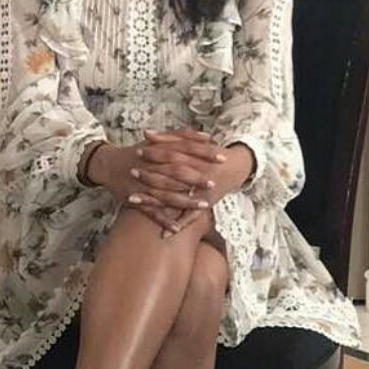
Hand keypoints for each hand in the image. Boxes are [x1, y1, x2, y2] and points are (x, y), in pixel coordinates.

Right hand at [85, 141, 207, 233]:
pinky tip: (176, 228)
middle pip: (177, 172)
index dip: (204, 153)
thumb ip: (184, 136)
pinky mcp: (135, 199)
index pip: (186, 149)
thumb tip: (208, 136)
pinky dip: (163, 220)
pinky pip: (150, 212)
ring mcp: (143, 185)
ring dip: (185, 201)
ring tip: (204, 205)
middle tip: (214, 183)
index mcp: (160, 150)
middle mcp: (151, 167)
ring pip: (166, 194)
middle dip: (196, 178)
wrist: (108, 164)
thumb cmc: (139, 151)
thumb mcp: (160, 140)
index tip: (222, 157)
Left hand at [130, 129, 253, 236]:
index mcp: (200, 159)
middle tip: (132, 172)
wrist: (236, 169)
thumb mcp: (195, 143)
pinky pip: (190, 219)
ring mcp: (203, 194)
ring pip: (176, 198)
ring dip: (153, 200)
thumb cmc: (211, 155)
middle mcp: (202, 177)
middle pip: (173, 176)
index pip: (175, 155)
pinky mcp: (204, 206)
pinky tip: (162, 235)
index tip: (138, 150)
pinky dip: (176, 226)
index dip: (156, 153)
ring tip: (132, 198)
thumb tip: (146, 133)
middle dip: (151, 175)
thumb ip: (171, 138)